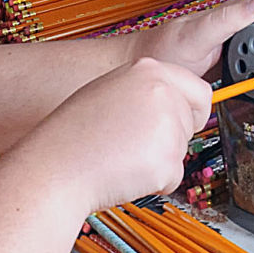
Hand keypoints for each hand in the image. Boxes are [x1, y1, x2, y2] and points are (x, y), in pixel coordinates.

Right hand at [13, 56, 212, 215]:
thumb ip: (143, 93)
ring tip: (121, 157)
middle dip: (171, 138)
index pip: (198, 89)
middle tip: (133, 146)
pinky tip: (123, 173)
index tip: (189, 121)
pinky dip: (153, 182)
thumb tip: (172, 103)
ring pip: (181, 150)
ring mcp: (168, 126)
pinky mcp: (168, 161)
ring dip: (159, 160)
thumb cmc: (72, 134)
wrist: (55, 167)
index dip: (193, 110)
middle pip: (191, 122)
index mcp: (147, 70)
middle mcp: (162, 93)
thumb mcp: (107, 92)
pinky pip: (173, 177)